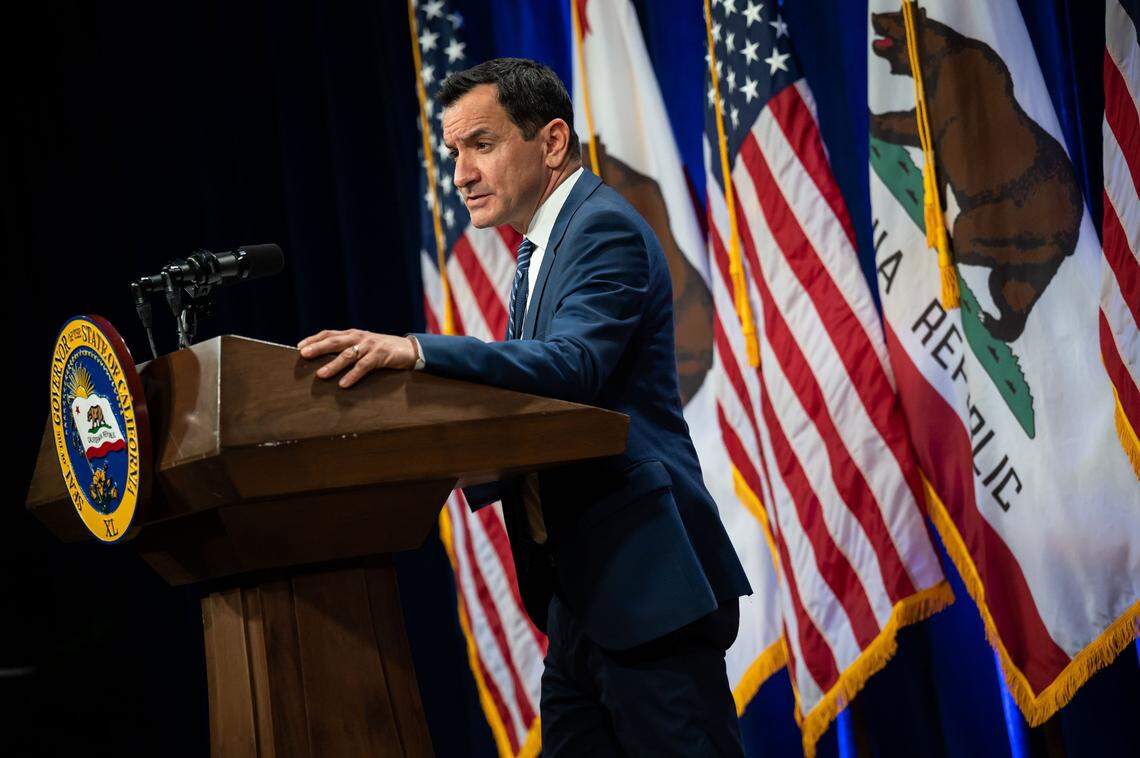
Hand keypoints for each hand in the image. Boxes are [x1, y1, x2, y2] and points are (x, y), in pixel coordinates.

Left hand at [297, 329, 416, 387]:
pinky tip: (343, 384)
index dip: (314, 339)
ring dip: (333, 365)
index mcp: (353, 334)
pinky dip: (353, 375)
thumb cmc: (383, 350)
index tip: (300, 347)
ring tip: (321, 374)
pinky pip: (364, 366)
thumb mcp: (364, 346)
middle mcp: (359, 337)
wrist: (410, 349)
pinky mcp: (381, 355)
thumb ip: (348, 348)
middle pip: (335, 341)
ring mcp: (370, 345)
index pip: (330, 334)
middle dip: (318, 348)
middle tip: (304, 355)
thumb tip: (325, 360)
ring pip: (348, 355)